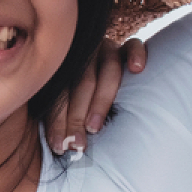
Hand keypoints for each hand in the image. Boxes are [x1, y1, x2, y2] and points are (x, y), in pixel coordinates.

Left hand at [45, 37, 145, 155]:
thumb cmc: (73, 99)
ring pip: (107, 69)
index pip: (58, 92)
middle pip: (80, 83)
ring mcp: (104, 47)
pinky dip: (136, 54)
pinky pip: (134, 45)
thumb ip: (55, 113)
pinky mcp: (126, 46)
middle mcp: (81, 54)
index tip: (59, 146)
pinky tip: (136, 69)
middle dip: (76, 117)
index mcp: (59, 65)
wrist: (97, 66)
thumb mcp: (58, 103)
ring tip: (94, 127)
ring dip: (101, 100)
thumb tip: (55, 147)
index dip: (57, 121)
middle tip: (77, 144)